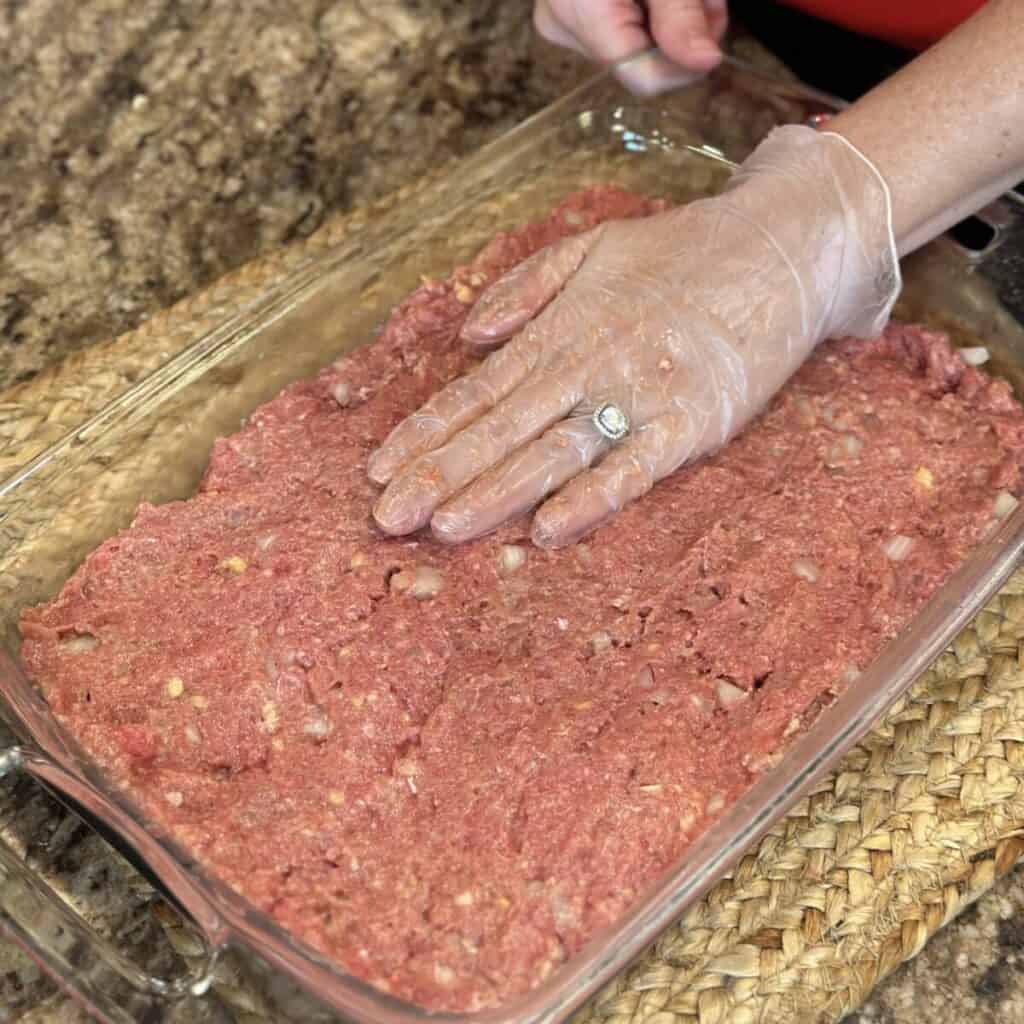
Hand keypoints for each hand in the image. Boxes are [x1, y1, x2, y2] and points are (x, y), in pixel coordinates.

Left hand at [369, 126, 899, 547]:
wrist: (786, 244)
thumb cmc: (684, 252)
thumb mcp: (593, 247)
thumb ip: (526, 288)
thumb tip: (468, 334)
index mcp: (562, 328)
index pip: (478, 390)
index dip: (426, 431)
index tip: (379, 470)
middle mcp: (591, 362)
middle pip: (502, 428)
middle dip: (440, 474)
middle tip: (387, 518)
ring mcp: (643, 392)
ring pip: (555, 451)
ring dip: (496, 492)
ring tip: (442, 528)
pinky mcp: (695, 420)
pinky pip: (636, 467)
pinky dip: (592, 498)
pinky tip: (548, 529)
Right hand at [534, 0, 728, 93]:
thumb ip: (681, 14)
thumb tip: (702, 63)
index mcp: (580, 10)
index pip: (641, 75)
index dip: (685, 62)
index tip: (712, 24)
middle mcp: (563, 23)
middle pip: (640, 61)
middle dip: (681, 30)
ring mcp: (563, 21)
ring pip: (635, 48)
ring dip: (672, 20)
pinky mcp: (572, 14)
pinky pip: (621, 31)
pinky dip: (652, 11)